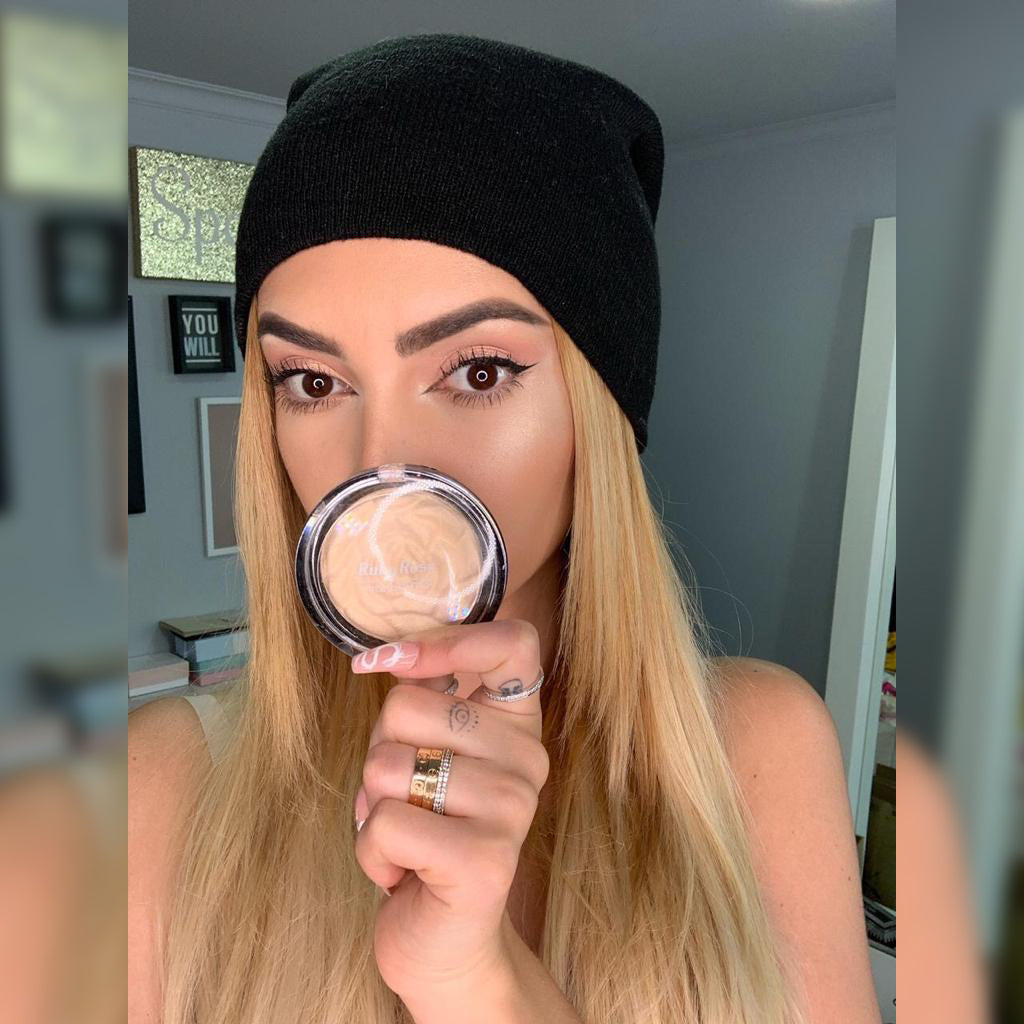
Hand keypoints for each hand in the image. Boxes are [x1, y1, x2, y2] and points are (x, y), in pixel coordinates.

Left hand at [350, 619, 549, 1006]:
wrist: (443, 941)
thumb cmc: (425, 832)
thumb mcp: (430, 754)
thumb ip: (427, 702)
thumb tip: (383, 656)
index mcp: (519, 723)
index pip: (513, 642)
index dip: (445, 640)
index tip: (388, 662)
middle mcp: (529, 759)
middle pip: (409, 703)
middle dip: (377, 750)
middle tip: (404, 796)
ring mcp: (513, 808)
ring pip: (386, 763)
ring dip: (371, 805)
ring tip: (405, 834)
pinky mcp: (485, 859)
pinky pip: (384, 823)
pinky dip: (370, 850)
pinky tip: (401, 872)